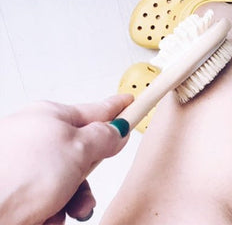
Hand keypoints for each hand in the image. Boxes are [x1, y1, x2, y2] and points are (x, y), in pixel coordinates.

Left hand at [0, 94, 132, 224]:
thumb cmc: (16, 176)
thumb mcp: (76, 150)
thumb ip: (103, 137)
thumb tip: (118, 129)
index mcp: (50, 117)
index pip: (95, 110)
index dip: (117, 108)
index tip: (131, 103)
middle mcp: (36, 137)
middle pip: (81, 153)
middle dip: (86, 176)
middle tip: (83, 188)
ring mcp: (24, 164)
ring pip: (65, 180)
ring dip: (70, 200)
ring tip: (60, 213)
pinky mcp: (15, 189)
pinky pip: (47, 198)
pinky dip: (50, 211)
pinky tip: (43, 218)